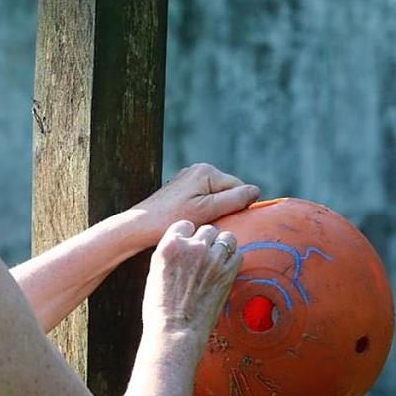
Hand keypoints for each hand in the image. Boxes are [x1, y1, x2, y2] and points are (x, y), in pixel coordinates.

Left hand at [132, 163, 259, 246]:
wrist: (139, 226)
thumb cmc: (172, 219)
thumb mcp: (207, 211)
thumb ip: (234, 199)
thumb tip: (256, 190)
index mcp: (206, 171)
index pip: (238, 187)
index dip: (237, 207)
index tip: (225, 222)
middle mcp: (198, 169)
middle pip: (227, 191)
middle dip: (225, 208)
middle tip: (210, 224)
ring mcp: (188, 179)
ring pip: (216, 197)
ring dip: (214, 211)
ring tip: (200, 223)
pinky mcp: (181, 190)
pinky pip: (203, 199)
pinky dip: (203, 211)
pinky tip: (192, 221)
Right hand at [142, 220, 242, 340]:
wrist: (175, 331)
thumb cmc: (160, 308)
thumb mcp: (155, 272)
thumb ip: (170, 254)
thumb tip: (182, 247)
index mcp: (170, 245)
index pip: (185, 225)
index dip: (188, 235)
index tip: (189, 245)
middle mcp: (192, 247)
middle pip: (208, 230)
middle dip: (207, 240)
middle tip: (204, 256)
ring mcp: (212, 259)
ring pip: (226, 238)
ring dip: (223, 246)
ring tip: (217, 260)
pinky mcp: (228, 272)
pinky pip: (238, 254)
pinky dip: (233, 259)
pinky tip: (225, 269)